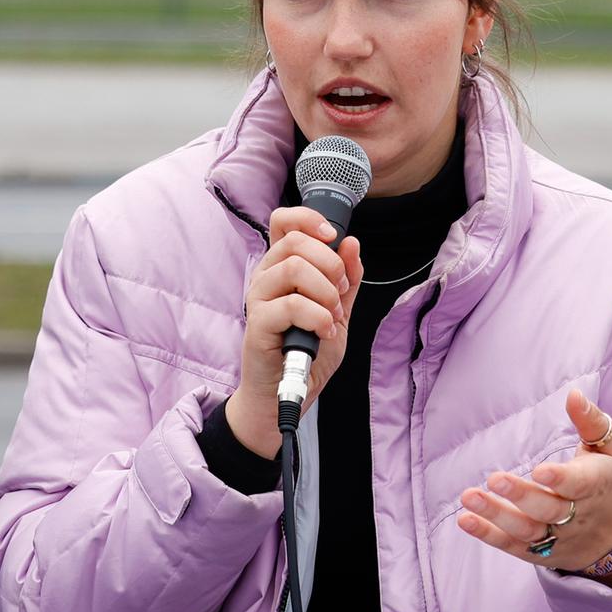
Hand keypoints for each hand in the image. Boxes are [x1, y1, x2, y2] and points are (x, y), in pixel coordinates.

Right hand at [224, 206, 363, 458]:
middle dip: (331, 265)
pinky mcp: (259, 323)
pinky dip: (319, 317)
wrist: (289, 392)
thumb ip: (347, 279)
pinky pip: (292, 304)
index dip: (309, 220)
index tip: (333, 237)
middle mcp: (266, 276)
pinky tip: (324, 332)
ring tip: (332, 317)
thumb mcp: (338, 310)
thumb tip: (352, 243)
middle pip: (296, 242)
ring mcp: (259, 298)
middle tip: (340, 294)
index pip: (284, 221)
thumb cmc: (308, 351)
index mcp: (282, 266)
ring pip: (295, 268)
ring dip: (326, 293)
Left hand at [456, 390, 611, 585]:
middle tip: (494, 478)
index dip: (560, 480)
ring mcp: (556, 537)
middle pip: (548, 510)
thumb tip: (573, 394)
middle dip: (521, 496)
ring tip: (469, 497)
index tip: (539, 470)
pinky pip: (511, 545)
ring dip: (496, 515)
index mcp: (596, 486)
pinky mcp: (538, 552)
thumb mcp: (610, 450)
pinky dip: (487, 535)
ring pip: (526, 530)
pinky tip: (466, 519)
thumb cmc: (606, 481)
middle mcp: (576, 515)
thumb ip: (592, 422)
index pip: (579, 485)